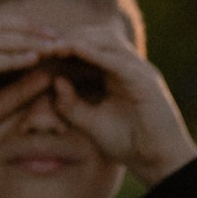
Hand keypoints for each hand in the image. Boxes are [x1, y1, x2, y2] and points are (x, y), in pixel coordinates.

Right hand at [0, 18, 81, 161]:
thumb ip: (21, 90)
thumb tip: (48, 76)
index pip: (1, 27)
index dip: (29, 29)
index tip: (56, 39)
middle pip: (0, 25)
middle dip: (32, 28)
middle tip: (60, 37)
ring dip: (27, 41)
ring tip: (53, 47)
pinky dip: (12, 58)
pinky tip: (33, 60)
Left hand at [21, 21, 196, 188]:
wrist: (158, 161)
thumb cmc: (128, 143)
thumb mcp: (91, 123)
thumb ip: (71, 104)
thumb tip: (55, 81)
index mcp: (118, 73)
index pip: (91, 47)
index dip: (65, 46)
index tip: (38, 50)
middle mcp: (130, 66)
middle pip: (99, 36)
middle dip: (70, 36)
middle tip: (42, 42)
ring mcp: (140, 71)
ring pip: (109, 41)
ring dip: (80, 39)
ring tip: (55, 44)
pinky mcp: (146, 81)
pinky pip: (118, 60)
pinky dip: (96, 53)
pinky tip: (75, 50)